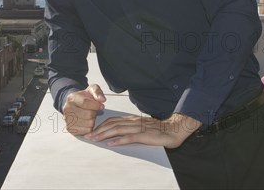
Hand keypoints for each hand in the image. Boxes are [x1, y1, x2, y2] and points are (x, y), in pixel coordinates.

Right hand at [62, 84, 106, 135]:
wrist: (75, 104)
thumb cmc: (85, 98)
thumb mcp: (91, 90)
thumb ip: (97, 92)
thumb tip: (102, 100)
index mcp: (71, 98)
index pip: (85, 103)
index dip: (96, 105)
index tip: (101, 106)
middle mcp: (67, 109)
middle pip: (88, 115)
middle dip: (94, 113)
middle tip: (93, 110)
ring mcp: (67, 120)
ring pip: (88, 124)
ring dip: (92, 120)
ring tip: (89, 115)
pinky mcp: (70, 128)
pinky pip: (86, 131)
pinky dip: (90, 127)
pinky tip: (87, 121)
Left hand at [85, 113, 200, 148]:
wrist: (175, 129)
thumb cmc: (159, 130)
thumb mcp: (142, 128)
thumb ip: (131, 129)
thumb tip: (118, 135)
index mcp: (132, 119)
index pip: (113, 120)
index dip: (101, 125)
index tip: (92, 130)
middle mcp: (133, 122)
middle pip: (112, 124)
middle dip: (98, 130)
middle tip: (88, 136)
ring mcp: (139, 128)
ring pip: (118, 129)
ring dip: (104, 134)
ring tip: (95, 139)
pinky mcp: (145, 135)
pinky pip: (129, 137)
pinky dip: (118, 140)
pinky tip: (111, 144)